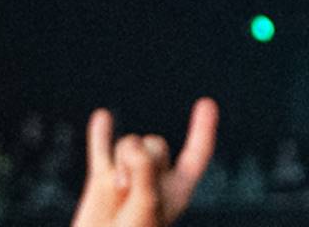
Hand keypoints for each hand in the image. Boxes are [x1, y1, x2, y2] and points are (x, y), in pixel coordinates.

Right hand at [71, 100, 218, 226]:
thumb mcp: (148, 204)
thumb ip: (145, 168)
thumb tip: (131, 143)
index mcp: (176, 192)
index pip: (195, 155)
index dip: (202, 130)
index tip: (207, 103)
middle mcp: (154, 181)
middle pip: (153, 143)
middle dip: (141, 154)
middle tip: (131, 187)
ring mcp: (126, 178)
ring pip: (128, 143)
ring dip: (122, 159)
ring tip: (117, 190)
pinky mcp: (101, 179)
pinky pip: (100, 147)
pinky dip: (101, 134)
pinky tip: (103, 117)